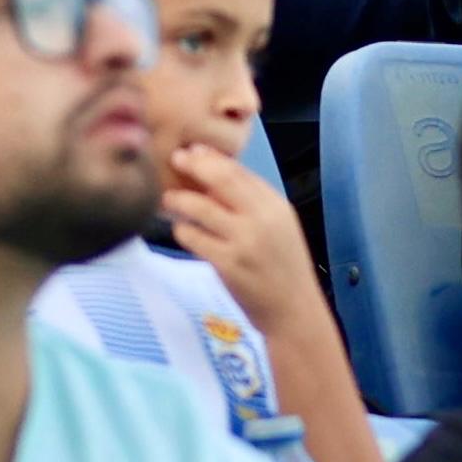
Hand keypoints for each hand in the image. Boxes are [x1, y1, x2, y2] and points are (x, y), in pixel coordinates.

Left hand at [165, 140, 326, 331]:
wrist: (293, 310)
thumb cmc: (283, 268)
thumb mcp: (278, 227)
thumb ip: (252, 203)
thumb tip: (214, 178)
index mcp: (275, 206)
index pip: (240, 171)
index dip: (212, 158)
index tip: (193, 151)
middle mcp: (262, 219)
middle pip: (221, 179)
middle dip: (194, 166)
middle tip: (175, 160)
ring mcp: (244, 242)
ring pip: (201, 208)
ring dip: (179, 200)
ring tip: (168, 198)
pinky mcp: (227, 264)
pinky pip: (194, 238)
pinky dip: (182, 230)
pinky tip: (180, 229)